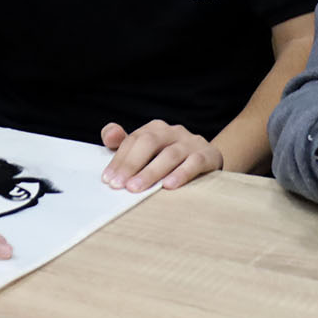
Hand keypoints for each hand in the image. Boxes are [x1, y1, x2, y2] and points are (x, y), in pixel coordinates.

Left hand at [99, 120, 221, 191]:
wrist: (208, 161)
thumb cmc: (170, 159)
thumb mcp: (148, 152)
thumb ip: (125, 145)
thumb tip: (109, 136)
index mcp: (155, 129)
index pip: (133, 140)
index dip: (119, 159)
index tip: (109, 179)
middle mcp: (173, 131)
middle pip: (149, 142)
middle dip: (132, 164)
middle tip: (120, 185)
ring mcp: (191, 142)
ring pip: (170, 154)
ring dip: (151, 172)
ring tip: (137, 188)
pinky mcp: (208, 155)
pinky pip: (194, 163)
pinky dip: (181, 174)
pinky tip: (169, 186)